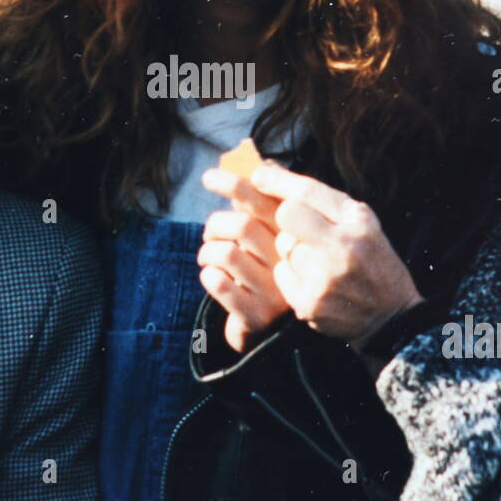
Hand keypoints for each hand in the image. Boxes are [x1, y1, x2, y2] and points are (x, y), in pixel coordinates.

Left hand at [197, 168, 290, 351]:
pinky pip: (218, 283)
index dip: (234, 184)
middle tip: (210, 235)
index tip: (210, 177)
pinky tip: (212, 277)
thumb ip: (264, 205)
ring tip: (209, 259)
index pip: (264, 201)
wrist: (284, 338)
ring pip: (225, 252)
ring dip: (206, 252)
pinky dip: (207, 275)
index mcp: (293, 238)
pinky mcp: (256, 315)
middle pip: (241, 225)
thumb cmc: (273, 276)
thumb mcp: (276, 238)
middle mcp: (288, 263)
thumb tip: (253, 162)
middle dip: (214, 225)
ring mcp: (273, 291)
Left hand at [207, 163, 421, 347]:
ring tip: (318, 261)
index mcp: (358, 224)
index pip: (307, 193)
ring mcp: (323, 280)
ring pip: (282, 245)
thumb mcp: (362, 222)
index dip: (279, 182)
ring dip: (293, 249)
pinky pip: (280, 273)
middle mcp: (342, 250)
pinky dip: (291, 274)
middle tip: (308, 233)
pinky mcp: (308, 304)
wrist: (390, 316)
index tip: (259, 175)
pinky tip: (313, 280)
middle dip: (291, 220)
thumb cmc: (372, 260)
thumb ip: (322, 199)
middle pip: (286, 217)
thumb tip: (270, 171)